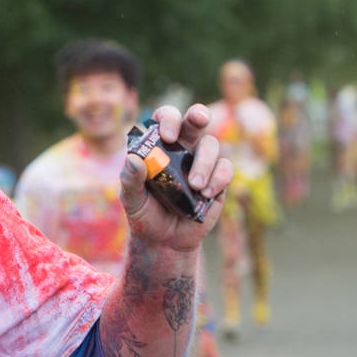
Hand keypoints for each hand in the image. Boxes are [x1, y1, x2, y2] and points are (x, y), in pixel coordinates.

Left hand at [120, 104, 232, 251]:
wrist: (164, 241)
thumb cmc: (145, 215)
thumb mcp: (132, 199)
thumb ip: (130, 179)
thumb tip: (133, 159)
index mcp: (158, 147)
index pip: (164, 119)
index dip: (168, 119)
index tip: (168, 137)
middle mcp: (182, 149)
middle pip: (194, 121)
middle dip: (199, 114)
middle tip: (199, 119)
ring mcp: (201, 162)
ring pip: (211, 145)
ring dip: (205, 162)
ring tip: (195, 186)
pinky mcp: (218, 179)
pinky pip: (225, 168)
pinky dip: (218, 178)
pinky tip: (206, 194)